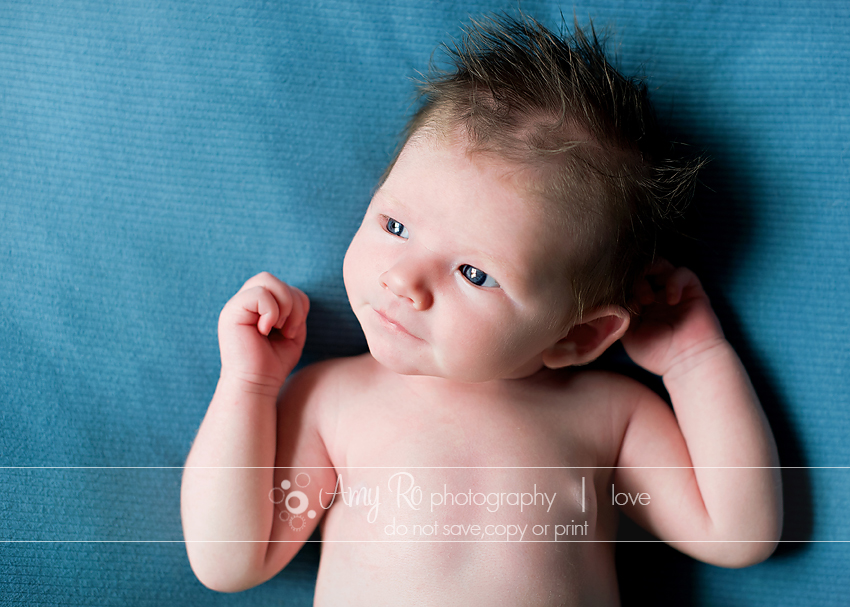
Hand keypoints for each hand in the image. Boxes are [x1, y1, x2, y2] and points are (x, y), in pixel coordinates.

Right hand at [218, 272, 309, 394]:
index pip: (283, 286)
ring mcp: (235, 305)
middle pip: (272, 278)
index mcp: (257, 306)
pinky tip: (265, 331)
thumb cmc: (274, 363)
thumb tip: (295, 294)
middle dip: (291, 301)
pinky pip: (259, 294)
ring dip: (284, 306)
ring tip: (279, 329)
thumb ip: (295, 309)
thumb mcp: (292, 331)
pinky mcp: (231, 313)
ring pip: (267, 280)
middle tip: (287, 328)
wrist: (257, 385)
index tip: (292, 330)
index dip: (297, 303)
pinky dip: (271, 312)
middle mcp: (244, 302)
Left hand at [620, 259, 725, 376]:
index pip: (628, 283)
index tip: (620, 303)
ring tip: (648, 299)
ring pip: (660, 265)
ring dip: (651, 274)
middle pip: (641, 270)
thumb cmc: (658, 355)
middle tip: (636, 301)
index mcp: (641, 306)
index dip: (621, 287)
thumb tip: (613, 297)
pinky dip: (674, 281)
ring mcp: (673, 292)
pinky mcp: (693, 291)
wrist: (688, 364)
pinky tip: (670, 300)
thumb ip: (619, 315)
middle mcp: (657, 296)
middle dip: (633, 280)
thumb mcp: (629, 337)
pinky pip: (683, 272)